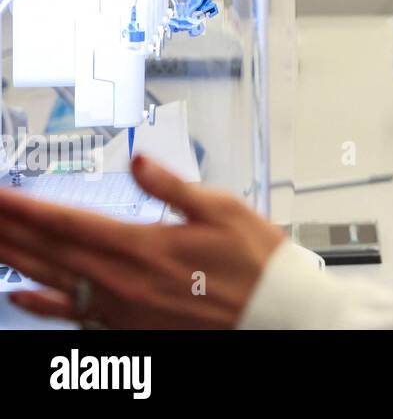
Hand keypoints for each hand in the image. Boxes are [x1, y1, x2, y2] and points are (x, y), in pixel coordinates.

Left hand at [0, 154, 283, 328]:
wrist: (272, 313)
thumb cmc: (255, 261)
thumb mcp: (223, 209)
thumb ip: (173, 186)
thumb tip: (138, 160)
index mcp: (144, 246)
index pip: (69, 222)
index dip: (27, 207)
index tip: (0, 194)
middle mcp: (123, 280)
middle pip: (50, 250)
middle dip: (11, 228)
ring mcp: (121, 307)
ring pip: (53, 279)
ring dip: (16, 257)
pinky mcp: (128, 326)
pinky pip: (72, 314)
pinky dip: (40, 303)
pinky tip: (18, 293)